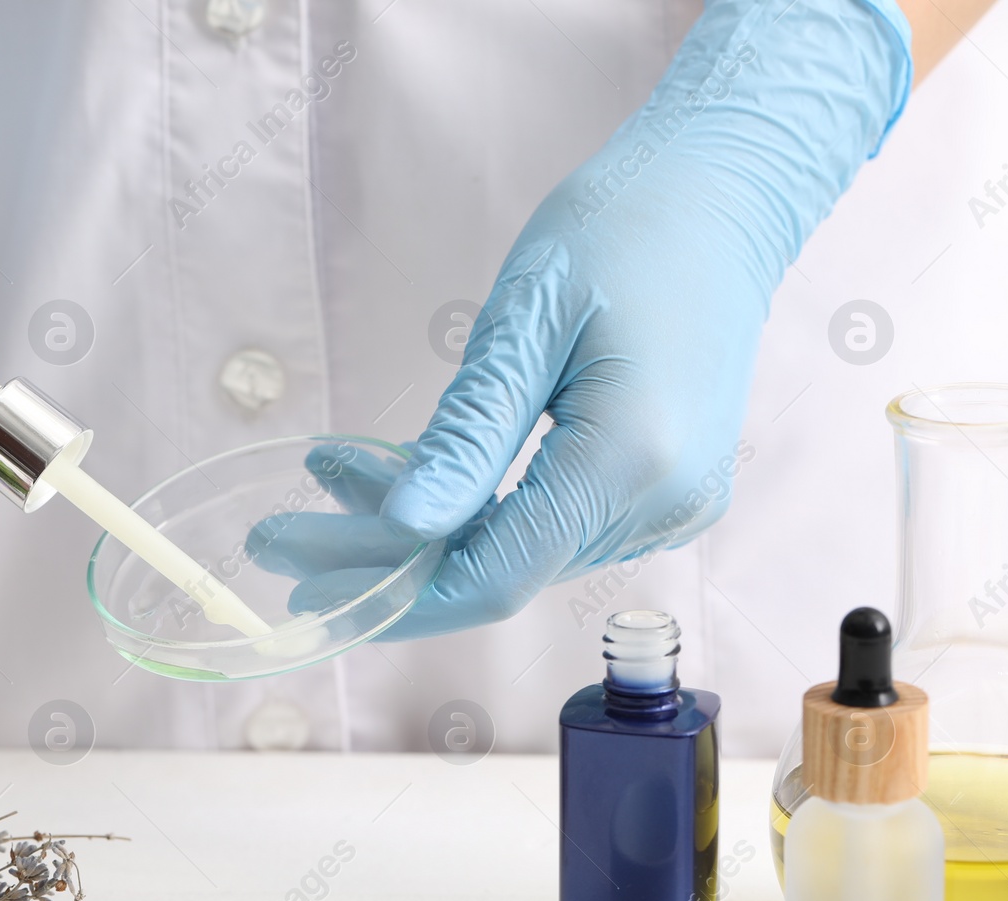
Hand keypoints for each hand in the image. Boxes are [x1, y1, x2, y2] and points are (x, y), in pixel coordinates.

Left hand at [261, 0, 911, 638]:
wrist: (725, 196)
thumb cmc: (624, 227)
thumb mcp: (526, 318)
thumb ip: (468, 434)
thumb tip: (403, 529)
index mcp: (632, 458)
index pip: (496, 574)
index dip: (396, 597)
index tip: (306, 590)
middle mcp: (662, 502)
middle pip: (499, 566)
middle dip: (386, 557)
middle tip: (281, 538)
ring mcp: (671, 503)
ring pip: (518, 548)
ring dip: (423, 528)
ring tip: (335, 476)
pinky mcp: (663, 490)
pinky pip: (550, 521)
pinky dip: (475, 507)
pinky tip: (411, 475)